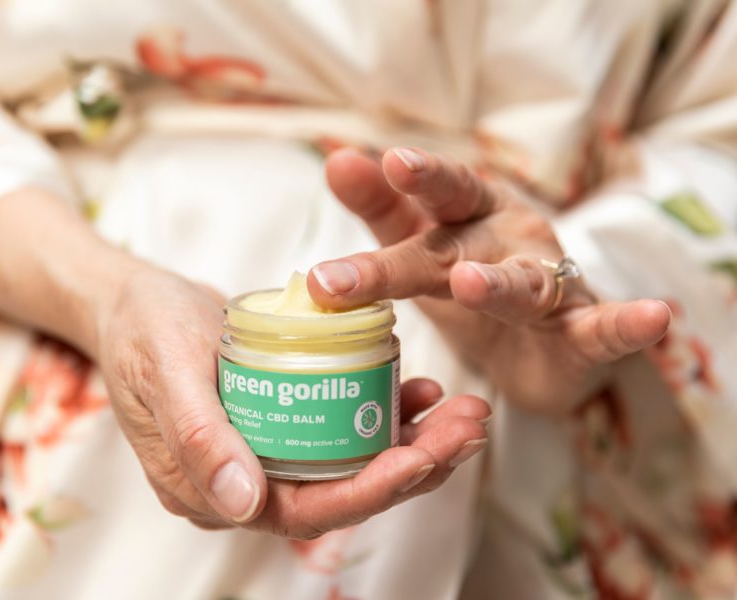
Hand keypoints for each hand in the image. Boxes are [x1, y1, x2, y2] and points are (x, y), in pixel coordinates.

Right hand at [94, 266, 490, 537]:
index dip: (366, 492)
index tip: (421, 458)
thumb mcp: (165, 368)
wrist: (129, 300)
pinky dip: (382, 414)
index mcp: (208, 488)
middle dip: (413, 466)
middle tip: (469, 426)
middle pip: (341, 491)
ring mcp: (262, 453)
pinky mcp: (278, 422)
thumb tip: (243, 506)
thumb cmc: (140, 327)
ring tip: (464, 412)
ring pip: (350, 464)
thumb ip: (198, 437)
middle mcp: (242, 483)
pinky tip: (419, 390)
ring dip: (412, 443)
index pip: (301, 509)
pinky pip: (340, 432)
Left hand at [307, 148, 670, 413]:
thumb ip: (384, 208)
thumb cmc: (475, 280)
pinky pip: (605, 329)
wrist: (540, 351)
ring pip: (523, 285)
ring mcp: (550, 286)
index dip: (415, 177)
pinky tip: (652, 317)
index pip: (440, 195)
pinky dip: (627, 325)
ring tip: (469, 281)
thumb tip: (337, 161)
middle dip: (412, 250)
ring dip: (498, 284)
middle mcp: (510, 241)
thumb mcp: (424, 246)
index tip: (377, 161)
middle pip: (457, 246)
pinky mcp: (582, 334)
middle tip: (376, 224)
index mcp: (470, 219)